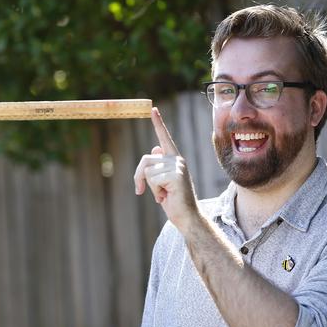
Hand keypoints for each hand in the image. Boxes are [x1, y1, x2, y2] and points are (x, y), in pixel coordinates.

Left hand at [133, 107, 197, 228]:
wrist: (187, 217)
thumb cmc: (173, 200)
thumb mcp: (162, 181)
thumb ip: (157, 166)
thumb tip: (154, 148)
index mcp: (174, 159)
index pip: (164, 138)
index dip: (158, 123)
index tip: (152, 109)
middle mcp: (177, 159)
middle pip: (145, 159)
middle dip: (138, 176)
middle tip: (142, 191)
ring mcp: (178, 166)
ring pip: (147, 171)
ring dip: (149, 187)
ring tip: (163, 194)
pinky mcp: (176, 175)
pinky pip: (152, 179)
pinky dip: (154, 191)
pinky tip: (166, 196)